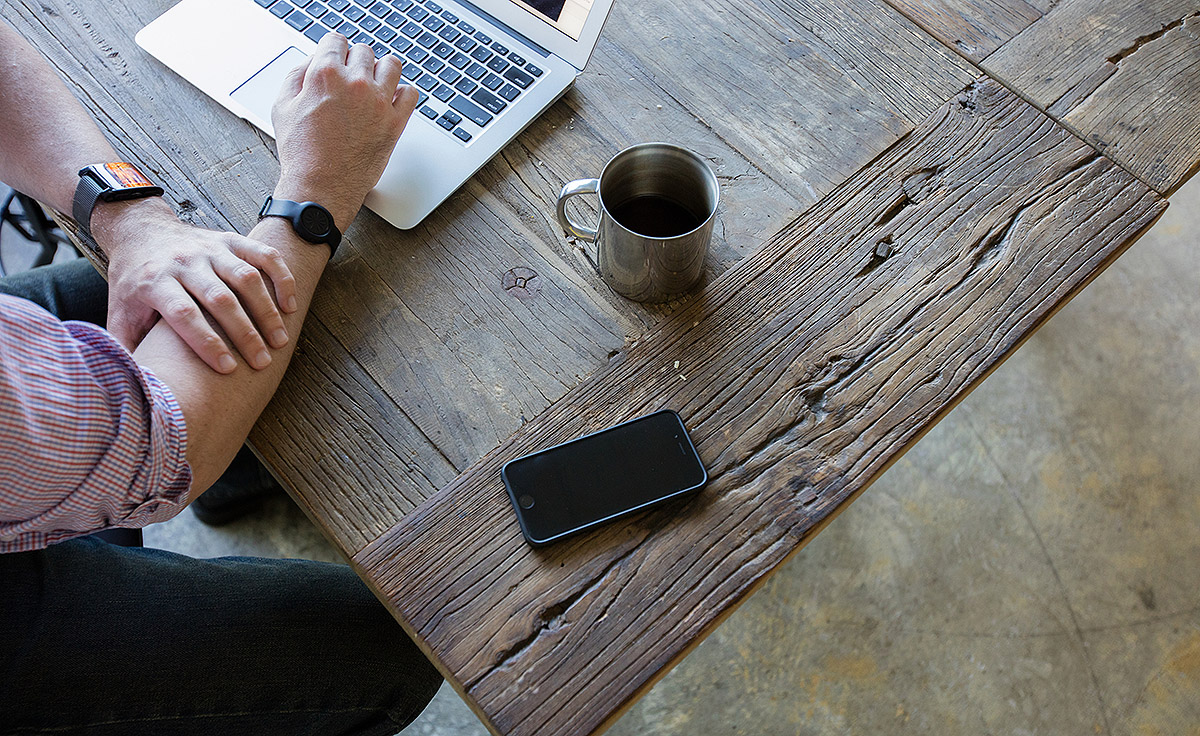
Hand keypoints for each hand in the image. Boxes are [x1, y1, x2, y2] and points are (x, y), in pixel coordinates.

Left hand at [95, 197, 298, 373]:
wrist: (140, 231)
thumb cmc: (133, 281)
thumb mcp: (118, 313)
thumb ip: (125, 348)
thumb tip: (132, 388)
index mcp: (154, 282)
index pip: (184, 313)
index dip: (206, 341)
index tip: (227, 368)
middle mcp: (184, 262)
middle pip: (220, 299)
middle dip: (244, 333)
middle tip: (262, 362)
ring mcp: (209, 249)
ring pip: (245, 278)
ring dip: (266, 311)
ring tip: (280, 341)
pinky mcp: (229, 240)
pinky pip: (262, 254)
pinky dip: (281, 277)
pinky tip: (290, 305)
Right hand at [270, 33, 418, 231]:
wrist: (321, 188)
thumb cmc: (300, 153)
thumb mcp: (282, 106)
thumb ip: (297, 75)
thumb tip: (312, 61)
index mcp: (326, 74)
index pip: (336, 41)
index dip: (333, 51)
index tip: (335, 60)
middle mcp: (355, 83)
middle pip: (364, 51)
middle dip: (355, 62)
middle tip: (349, 80)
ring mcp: (379, 102)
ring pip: (391, 65)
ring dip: (381, 71)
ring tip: (373, 85)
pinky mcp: (395, 123)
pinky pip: (410, 94)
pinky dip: (402, 94)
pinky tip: (390, 102)